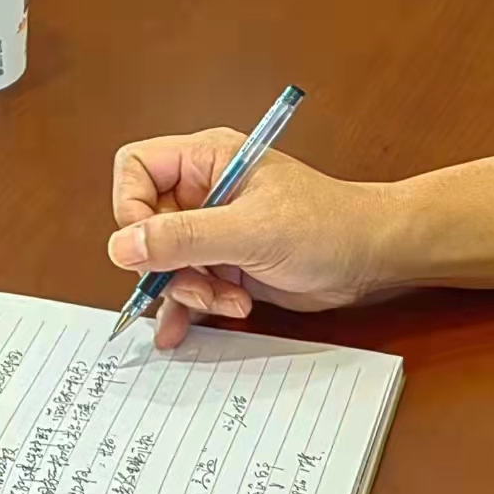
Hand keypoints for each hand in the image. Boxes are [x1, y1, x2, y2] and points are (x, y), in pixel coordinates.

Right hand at [108, 129, 401, 347]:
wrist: (371, 258)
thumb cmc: (327, 225)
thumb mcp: (252, 231)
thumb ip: (185, 237)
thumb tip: (123, 245)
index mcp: (206, 160)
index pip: (136, 169)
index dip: (131, 209)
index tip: (150, 247)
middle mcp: (203, 192)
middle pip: (146, 226)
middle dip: (170, 265)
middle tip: (205, 284)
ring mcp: (213, 230)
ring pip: (165, 264)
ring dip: (188, 291)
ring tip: (231, 301)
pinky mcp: (225, 264)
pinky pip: (186, 286)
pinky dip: (185, 309)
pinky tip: (179, 332)